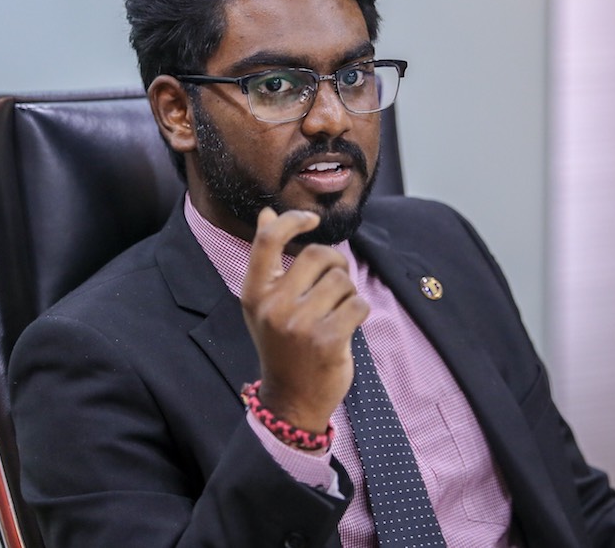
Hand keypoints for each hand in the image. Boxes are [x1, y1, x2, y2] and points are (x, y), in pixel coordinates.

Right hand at [240, 207, 367, 433]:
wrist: (292, 399)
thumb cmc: (282, 344)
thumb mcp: (265, 304)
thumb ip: (266, 260)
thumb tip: (266, 214)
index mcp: (254, 293)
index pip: (267, 240)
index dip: (292, 220)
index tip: (311, 220)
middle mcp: (273, 306)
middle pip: (319, 255)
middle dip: (336, 264)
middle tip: (336, 283)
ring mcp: (299, 325)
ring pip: (343, 281)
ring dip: (348, 294)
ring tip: (336, 313)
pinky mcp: (327, 340)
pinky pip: (359, 304)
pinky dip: (360, 312)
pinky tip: (347, 326)